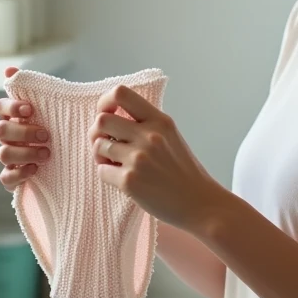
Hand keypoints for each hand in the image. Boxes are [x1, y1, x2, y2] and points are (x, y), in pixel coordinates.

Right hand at [0, 65, 50, 191]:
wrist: (65, 161)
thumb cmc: (56, 129)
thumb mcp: (54, 109)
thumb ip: (37, 90)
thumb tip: (8, 69)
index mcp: (15, 117)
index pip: (0, 107)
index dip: (11, 107)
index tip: (31, 109)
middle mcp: (8, 136)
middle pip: (1, 131)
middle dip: (24, 132)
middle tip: (47, 135)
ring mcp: (9, 157)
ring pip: (3, 153)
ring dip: (25, 153)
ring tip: (47, 154)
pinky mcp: (12, 176)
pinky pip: (6, 177)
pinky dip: (19, 173)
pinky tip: (36, 169)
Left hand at [91, 84, 225, 233]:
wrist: (199, 203)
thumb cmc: (183, 172)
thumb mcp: (171, 136)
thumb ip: (147, 124)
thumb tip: (111, 117)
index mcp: (160, 121)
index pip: (121, 93)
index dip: (105, 102)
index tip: (107, 113)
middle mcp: (149, 136)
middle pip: (101, 120)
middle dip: (97, 132)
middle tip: (106, 144)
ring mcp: (138, 158)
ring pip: (98, 145)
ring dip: (101, 155)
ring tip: (116, 164)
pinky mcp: (129, 181)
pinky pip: (101, 170)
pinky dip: (107, 174)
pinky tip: (122, 179)